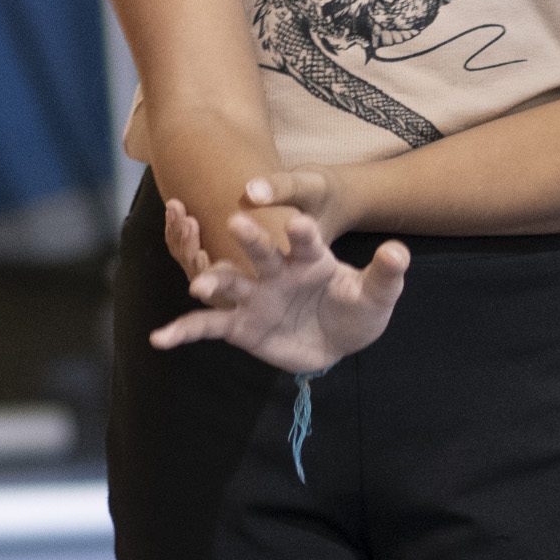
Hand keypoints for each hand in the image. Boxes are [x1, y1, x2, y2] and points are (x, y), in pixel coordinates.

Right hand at [152, 193, 409, 373]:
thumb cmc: (355, 308)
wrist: (335, 339)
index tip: (297, 219)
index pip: (306, 239)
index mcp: (309, 256)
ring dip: (213, 282)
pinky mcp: (238, 325)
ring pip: (228, 284)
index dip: (302, 231)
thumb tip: (400, 251)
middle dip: (249, 239)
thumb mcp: (377, 295)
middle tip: (236, 223)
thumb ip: (386, 274)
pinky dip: (182, 332)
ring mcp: (254, 296)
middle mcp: (275, 270)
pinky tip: (159, 339)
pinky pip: (206, 326)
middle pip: (260, 252)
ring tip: (199, 286)